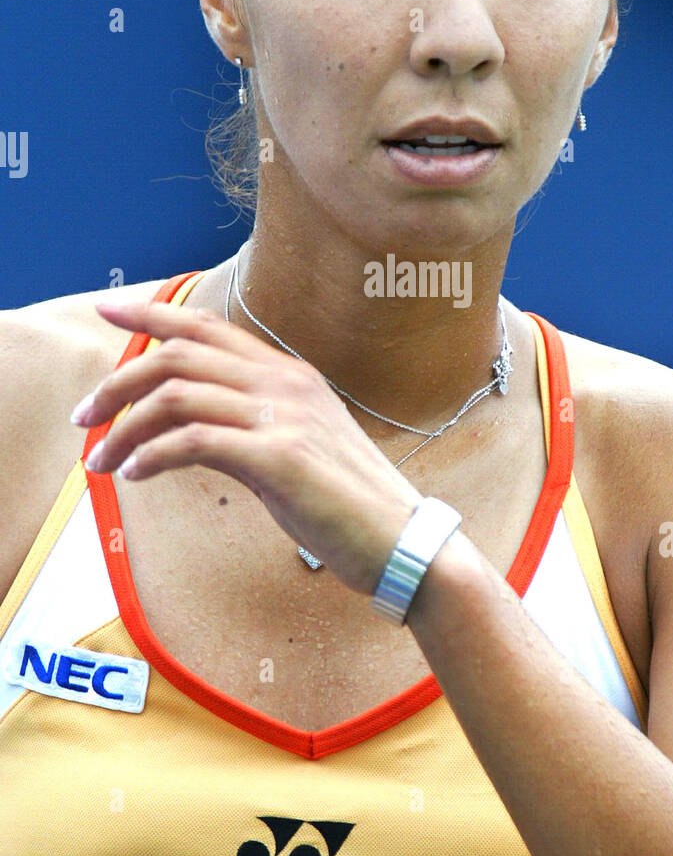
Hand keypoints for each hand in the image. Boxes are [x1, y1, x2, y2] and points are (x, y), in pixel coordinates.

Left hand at [71, 298, 423, 595]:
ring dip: (125, 427)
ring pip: (177, 395)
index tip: (106, 311)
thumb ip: (245, 426)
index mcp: (290, 375)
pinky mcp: (280, 458)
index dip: (152, 314)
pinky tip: (136, 474)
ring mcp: (284, 417)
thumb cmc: (346, 504)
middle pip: (179, 354)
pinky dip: (152, 454)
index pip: (207, 328)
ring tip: (101, 460)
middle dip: (119, 381)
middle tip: (85, 417)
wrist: (403, 543)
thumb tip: (184, 430)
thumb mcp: (294, 448)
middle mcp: (285, 384)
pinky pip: (194, 442)